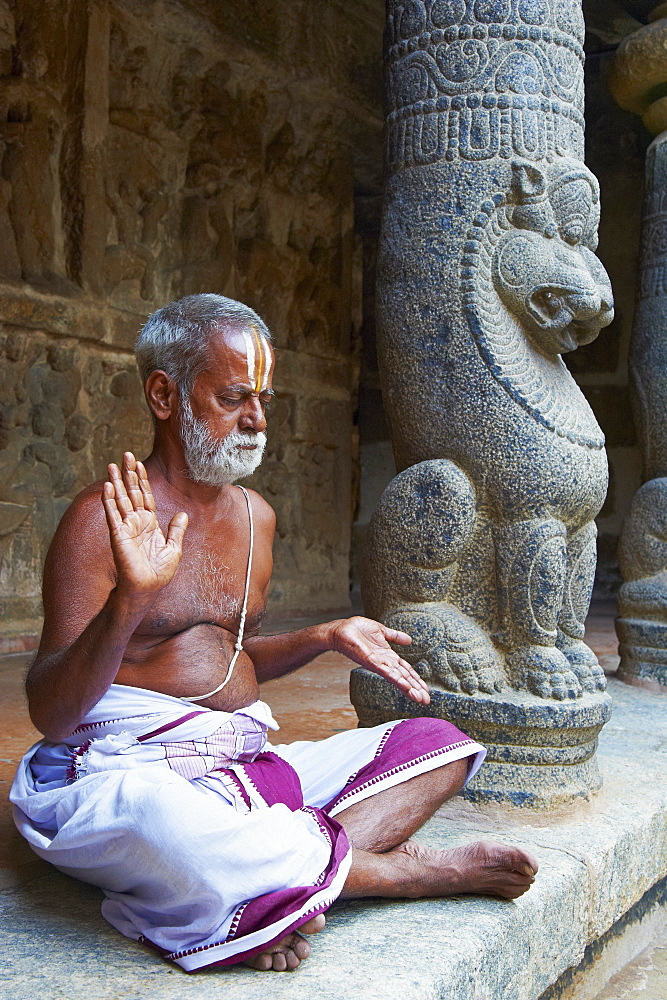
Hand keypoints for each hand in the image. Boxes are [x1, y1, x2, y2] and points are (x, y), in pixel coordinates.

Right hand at [102, 452, 187, 598]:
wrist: (147, 588)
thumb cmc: (158, 572)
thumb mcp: (174, 548)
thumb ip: (176, 530)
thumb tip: (183, 514)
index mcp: (149, 523)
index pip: (145, 496)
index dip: (143, 479)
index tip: (139, 463)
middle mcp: (136, 522)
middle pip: (133, 492)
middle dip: (129, 474)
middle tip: (126, 454)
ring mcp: (126, 527)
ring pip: (121, 499)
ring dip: (117, 482)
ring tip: (112, 464)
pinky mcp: (118, 535)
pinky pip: (113, 515)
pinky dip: (110, 500)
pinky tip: (108, 486)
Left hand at [330, 616, 429, 704]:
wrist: (341, 629)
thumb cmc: (357, 630)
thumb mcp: (381, 631)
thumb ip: (395, 636)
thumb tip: (409, 640)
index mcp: (388, 656)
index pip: (406, 670)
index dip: (416, 680)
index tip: (426, 690)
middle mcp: (385, 662)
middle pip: (404, 677)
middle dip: (416, 689)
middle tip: (427, 701)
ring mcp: (378, 664)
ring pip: (397, 678)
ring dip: (409, 688)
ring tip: (420, 698)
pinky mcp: (371, 662)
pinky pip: (386, 672)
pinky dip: (397, 679)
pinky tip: (406, 687)